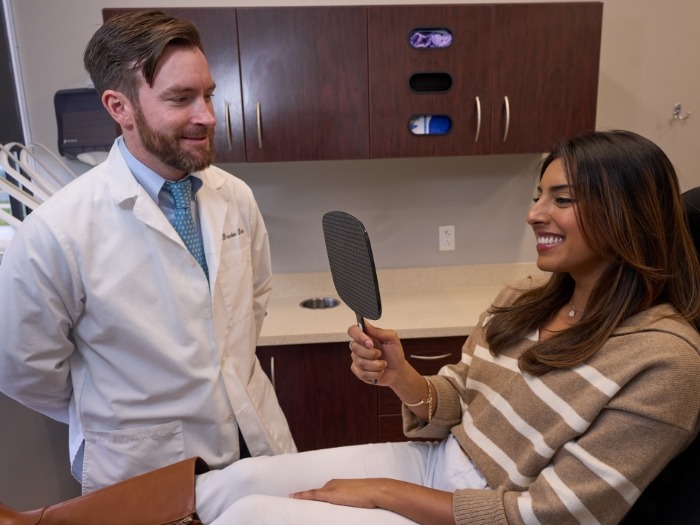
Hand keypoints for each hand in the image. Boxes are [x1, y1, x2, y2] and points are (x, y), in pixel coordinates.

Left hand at [291, 478, 456, 524]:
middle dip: (303, 497)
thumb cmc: (371, 495)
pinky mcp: (330, 494)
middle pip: (314, 493)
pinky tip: (293, 497)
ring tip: (289, 499)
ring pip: (311, 494)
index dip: (309, 496)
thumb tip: (352, 505)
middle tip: (291, 499)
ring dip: (301, 497)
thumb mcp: (359, 498)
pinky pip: (312, 495)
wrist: (377, 491)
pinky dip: (302, 496)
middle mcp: (332, 484)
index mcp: (337, 484)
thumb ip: (351, 500)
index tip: (300, 498)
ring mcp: (331, 488)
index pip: (320, 492)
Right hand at [348, 322, 406, 385]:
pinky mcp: (358, 371)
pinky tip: (379, 372)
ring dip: (375, 365)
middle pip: (354, 347)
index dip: (359, 336)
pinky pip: (361, 373)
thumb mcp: (391, 339)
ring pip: (359, 362)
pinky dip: (374, 374)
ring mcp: (357, 359)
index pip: (353, 331)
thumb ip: (379, 331)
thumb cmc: (395, 354)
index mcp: (366, 336)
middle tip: (380, 354)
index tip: (370, 343)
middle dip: (371, 353)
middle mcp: (359, 346)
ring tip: (383, 364)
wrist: (398, 371)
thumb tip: (365, 324)